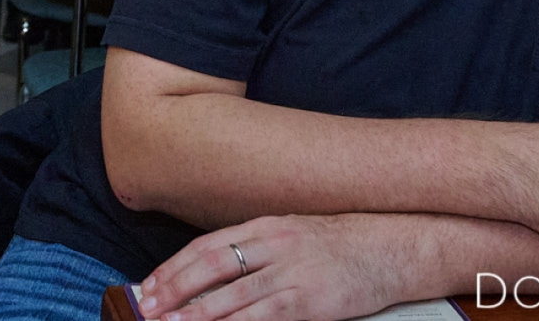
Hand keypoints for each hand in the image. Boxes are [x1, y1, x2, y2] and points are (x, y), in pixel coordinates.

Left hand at [138, 214, 411, 320]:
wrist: (390, 248)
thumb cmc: (338, 246)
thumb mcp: (291, 236)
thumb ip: (254, 252)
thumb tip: (211, 274)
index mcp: (265, 227)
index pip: (206, 246)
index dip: (174, 267)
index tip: (148, 285)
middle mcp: (274, 245)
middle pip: (211, 266)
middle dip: (175, 289)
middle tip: (148, 307)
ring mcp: (292, 272)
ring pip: (233, 295)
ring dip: (198, 313)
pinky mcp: (310, 300)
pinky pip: (265, 316)